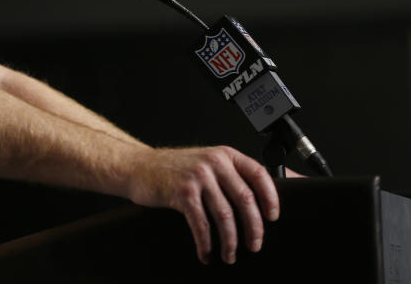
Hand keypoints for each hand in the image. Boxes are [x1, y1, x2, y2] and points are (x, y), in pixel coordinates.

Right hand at [128, 145, 278, 264]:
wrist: (138, 166)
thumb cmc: (173, 168)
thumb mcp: (205, 163)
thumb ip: (230, 175)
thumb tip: (261, 198)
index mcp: (224, 155)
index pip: (259, 174)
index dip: (270, 198)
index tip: (272, 217)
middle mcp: (213, 163)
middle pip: (245, 199)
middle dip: (253, 228)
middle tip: (255, 244)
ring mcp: (198, 177)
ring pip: (225, 215)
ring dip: (230, 241)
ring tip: (230, 254)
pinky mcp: (182, 192)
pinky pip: (201, 224)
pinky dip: (206, 243)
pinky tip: (206, 252)